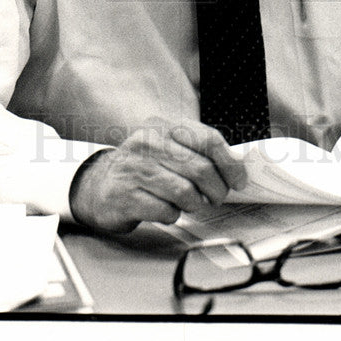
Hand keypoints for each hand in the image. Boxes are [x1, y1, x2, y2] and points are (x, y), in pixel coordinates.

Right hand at [69, 119, 247, 234]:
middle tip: (216, 198)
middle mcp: (148, 142)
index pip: (208, 139)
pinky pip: (165, 211)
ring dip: (195, 204)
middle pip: (201, 169)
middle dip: (217, 190)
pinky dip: (173, 215)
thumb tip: (236, 168)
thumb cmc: (144, 167)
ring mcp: (135, 168)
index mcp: (164, 126)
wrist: (100, 185)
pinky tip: (166, 209)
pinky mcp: (125, 196)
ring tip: (190, 204)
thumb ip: (198, 151)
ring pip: (185, 192)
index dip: (230, 162)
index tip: (239, 180)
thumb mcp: (168, 148)